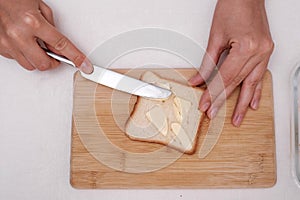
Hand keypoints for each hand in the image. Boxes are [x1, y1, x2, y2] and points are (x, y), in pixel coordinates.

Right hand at [0, 0, 92, 72]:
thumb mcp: (40, 7)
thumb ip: (52, 27)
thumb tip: (58, 45)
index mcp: (33, 22)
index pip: (61, 45)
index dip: (75, 57)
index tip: (84, 65)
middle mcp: (19, 34)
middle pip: (44, 63)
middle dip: (54, 62)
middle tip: (56, 56)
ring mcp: (8, 43)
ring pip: (31, 65)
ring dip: (39, 60)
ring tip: (38, 48)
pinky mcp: (0, 47)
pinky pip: (18, 60)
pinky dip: (25, 55)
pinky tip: (25, 45)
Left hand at [189, 0, 273, 126]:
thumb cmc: (233, 6)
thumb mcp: (215, 36)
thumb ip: (207, 62)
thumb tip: (198, 80)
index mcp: (246, 47)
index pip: (225, 78)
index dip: (213, 93)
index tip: (205, 105)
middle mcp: (258, 51)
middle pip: (237, 83)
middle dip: (223, 100)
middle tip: (214, 114)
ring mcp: (265, 52)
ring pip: (251, 83)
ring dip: (243, 103)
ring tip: (237, 118)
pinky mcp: (266, 51)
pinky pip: (260, 75)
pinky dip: (256, 90)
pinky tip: (253, 102)